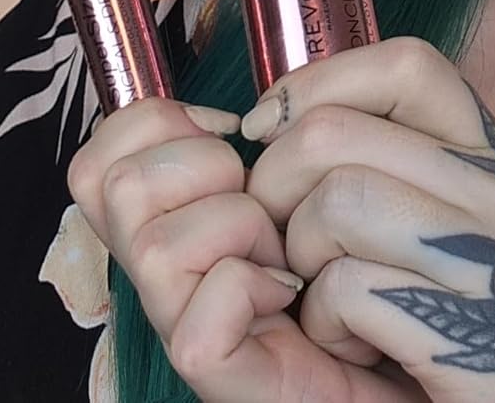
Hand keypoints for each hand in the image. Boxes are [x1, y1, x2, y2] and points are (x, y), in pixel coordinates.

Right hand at [66, 96, 419, 401]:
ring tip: (283, 249)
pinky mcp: (213, 375)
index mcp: (165, 217)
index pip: (96, 160)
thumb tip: (239, 121)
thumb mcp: (296, 168)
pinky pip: (201, 317)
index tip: (228, 134)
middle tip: (262, 202)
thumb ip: (255, 136)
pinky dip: (252, 289)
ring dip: (241, 226)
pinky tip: (289, 294)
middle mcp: (157, 273)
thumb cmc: (349, 242)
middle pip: (117, 187)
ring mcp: (177, 326)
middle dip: (208, 167)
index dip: (154, 124)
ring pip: (157, 246)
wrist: (398, 324)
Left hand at [241, 36, 494, 401]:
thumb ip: (401, 165)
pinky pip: (349, 290)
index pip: (403, 65)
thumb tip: (284, 122)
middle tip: (284, 243)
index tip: (271, 131)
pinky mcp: (469, 333)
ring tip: (327, 302)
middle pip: (334, 135)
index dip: (317, 85)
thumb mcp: (468, 223)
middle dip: (276, 189)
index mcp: (491, 153)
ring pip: (335, 203)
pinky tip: (358, 347)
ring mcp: (487, 257)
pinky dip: (327, 326)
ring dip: (304, 262)